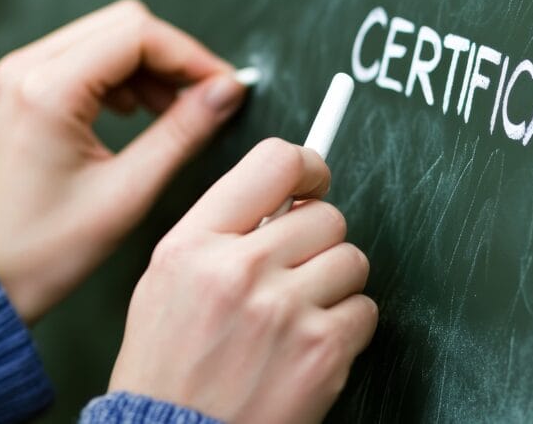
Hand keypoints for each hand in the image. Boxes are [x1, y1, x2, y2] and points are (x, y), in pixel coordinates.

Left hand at [0, 0, 247, 323]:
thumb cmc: (47, 248)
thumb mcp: (128, 191)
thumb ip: (183, 132)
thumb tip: (227, 91)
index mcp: (48, 90)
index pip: (138, 35)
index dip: (192, 56)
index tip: (227, 87)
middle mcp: (28, 69)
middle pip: (124, 24)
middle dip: (174, 57)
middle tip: (208, 98)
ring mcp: (22, 74)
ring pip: (109, 35)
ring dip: (151, 66)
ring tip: (176, 112)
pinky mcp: (26, 87)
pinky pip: (89, 56)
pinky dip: (126, 75)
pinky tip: (141, 113)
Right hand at [108, 138, 377, 423]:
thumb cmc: (168, 370)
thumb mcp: (167, 281)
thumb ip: (221, 231)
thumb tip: (284, 199)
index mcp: (195, 245)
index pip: (274, 162)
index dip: (308, 167)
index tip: (313, 183)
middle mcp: (239, 271)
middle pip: (327, 216)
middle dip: (318, 243)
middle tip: (295, 274)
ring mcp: (283, 310)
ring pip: (352, 260)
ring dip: (334, 286)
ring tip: (296, 316)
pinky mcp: (321, 351)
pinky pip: (365, 310)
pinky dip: (346, 329)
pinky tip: (307, 347)